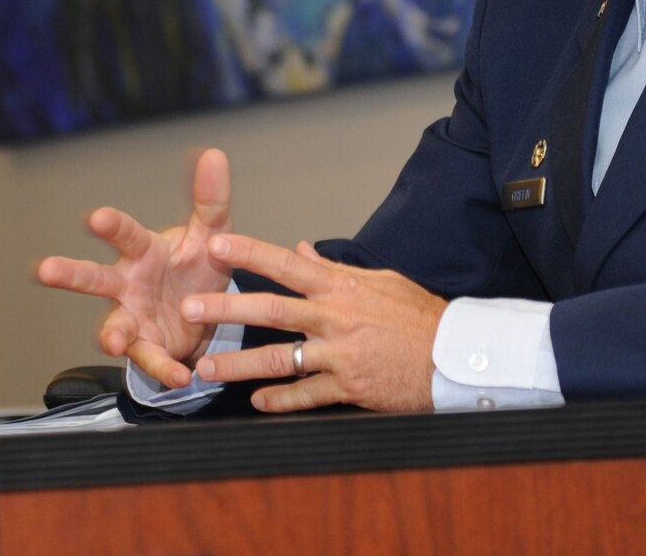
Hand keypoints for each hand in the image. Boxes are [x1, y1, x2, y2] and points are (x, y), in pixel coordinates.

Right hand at [35, 148, 234, 389]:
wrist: (208, 311)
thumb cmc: (199, 264)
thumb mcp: (214, 233)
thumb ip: (211, 199)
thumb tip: (214, 155)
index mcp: (144, 251)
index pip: (126, 234)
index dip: (111, 225)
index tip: (95, 216)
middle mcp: (128, 283)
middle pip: (94, 278)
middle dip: (70, 273)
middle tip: (44, 269)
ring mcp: (132, 317)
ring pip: (111, 325)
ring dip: (110, 333)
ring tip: (113, 341)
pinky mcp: (147, 347)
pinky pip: (150, 359)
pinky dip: (163, 368)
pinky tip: (180, 375)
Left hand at [180, 235, 445, 412]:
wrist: (455, 355)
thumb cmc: (418, 316)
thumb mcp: (379, 280)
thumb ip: (333, 269)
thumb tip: (302, 250)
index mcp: (341, 287)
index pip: (286, 265)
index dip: (250, 253)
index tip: (216, 244)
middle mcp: (336, 318)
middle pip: (271, 310)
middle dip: (227, 308)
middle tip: (190, 307)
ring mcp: (341, 355)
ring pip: (279, 358)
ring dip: (239, 364)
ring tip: (206, 367)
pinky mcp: (350, 387)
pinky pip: (307, 395)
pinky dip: (280, 400)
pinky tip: (256, 402)